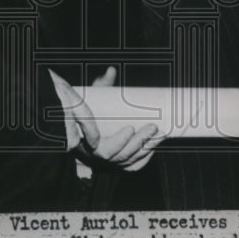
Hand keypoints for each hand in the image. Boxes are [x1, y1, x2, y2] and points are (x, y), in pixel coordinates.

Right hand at [49, 67, 163, 171]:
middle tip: (152, 126)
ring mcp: (107, 163)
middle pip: (121, 156)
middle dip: (139, 142)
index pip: (104, 149)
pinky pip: (132, 167)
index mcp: (88, 143)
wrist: (78, 129)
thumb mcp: (89, 98)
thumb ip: (101, 86)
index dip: (119, 142)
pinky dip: (144, 159)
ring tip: (159, 133)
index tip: (130, 128)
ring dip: (146, 148)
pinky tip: (153, 147)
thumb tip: (111, 71)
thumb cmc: (85, 111)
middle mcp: (97, 157)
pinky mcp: (116, 164)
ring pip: (129, 161)